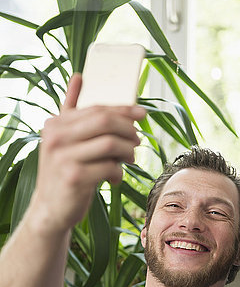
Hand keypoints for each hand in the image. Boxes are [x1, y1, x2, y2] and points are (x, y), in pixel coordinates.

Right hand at [33, 74, 145, 233]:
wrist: (50, 209)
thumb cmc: (64, 172)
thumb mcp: (63, 140)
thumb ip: (70, 111)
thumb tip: (79, 77)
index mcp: (55, 124)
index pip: (96, 109)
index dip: (123, 109)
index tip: (141, 114)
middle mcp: (56, 138)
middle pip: (105, 121)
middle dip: (128, 129)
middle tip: (137, 140)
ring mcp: (64, 158)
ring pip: (111, 144)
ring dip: (128, 152)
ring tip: (129, 159)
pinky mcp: (75, 178)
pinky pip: (109, 167)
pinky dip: (118, 172)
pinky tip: (114, 178)